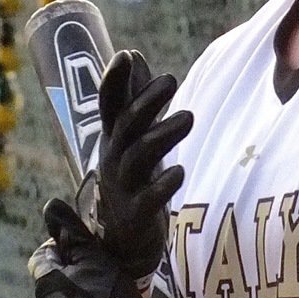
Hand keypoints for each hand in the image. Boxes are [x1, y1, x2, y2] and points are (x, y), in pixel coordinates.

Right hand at [77, 49, 192, 284]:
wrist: (122, 243)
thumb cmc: (132, 180)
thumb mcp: (131, 137)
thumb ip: (134, 97)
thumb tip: (133, 54)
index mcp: (114, 138)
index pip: (109, 104)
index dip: (114, 81)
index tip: (127, 55)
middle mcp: (114, 159)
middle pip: (125, 126)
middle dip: (145, 101)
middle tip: (171, 79)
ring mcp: (123, 187)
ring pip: (138, 156)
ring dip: (162, 134)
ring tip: (189, 117)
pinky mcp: (136, 215)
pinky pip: (147, 199)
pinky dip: (162, 185)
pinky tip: (180, 172)